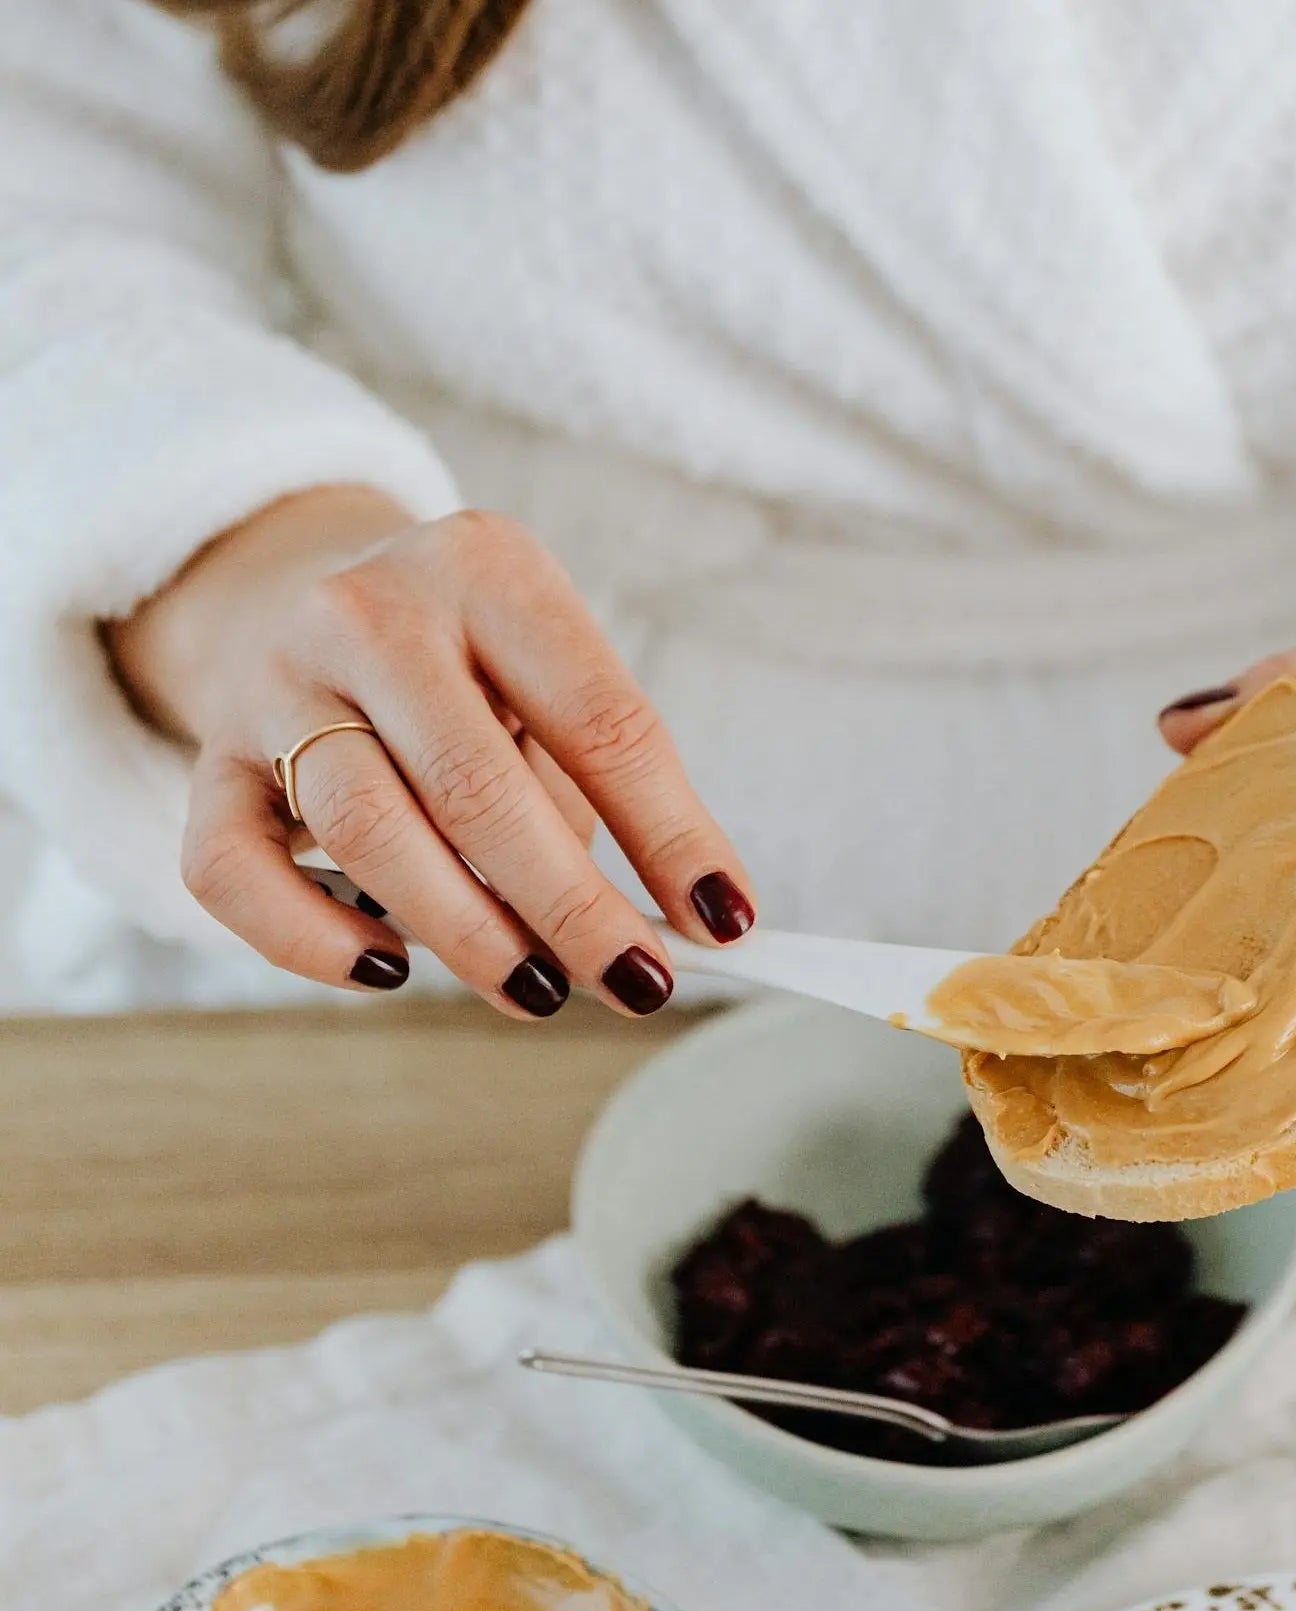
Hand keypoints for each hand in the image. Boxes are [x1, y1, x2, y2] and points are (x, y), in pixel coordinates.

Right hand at [109, 486, 753, 1017]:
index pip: (601, 720)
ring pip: (368, 832)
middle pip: (478, 787)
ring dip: (467, 933)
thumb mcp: (549, 681)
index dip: (672, 834)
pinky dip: (311, 940)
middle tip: (636, 984)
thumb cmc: (470, 667)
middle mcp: (370, 612)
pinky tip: (388, 973)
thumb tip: (681, 923)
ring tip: (540, 991)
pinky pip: (237, 873)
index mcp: (490, 573)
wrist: (301, 590)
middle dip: (572, 907)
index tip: (725, 921)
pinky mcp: (209, 761)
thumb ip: (603, 787)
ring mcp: (275, 683)